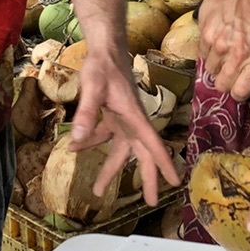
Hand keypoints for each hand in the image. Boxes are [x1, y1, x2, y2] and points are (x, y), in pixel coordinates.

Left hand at [69, 44, 181, 203]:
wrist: (103, 48)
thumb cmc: (102, 65)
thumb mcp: (92, 88)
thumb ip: (86, 114)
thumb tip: (75, 142)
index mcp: (134, 117)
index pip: (153, 145)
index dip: (164, 164)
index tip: (176, 182)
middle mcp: (132, 121)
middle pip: (143, 154)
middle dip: (146, 178)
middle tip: (150, 202)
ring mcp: (123, 119)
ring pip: (121, 150)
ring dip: (110, 168)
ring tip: (98, 191)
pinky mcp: (113, 116)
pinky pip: (105, 136)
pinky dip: (91, 143)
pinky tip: (73, 148)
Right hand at [199, 0, 249, 100]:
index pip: (241, 92)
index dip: (239, 93)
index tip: (239, 89)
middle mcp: (238, 55)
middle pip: (222, 86)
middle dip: (225, 82)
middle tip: (230, 72)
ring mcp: (219, 46)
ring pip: (210, 71)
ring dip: (216, 65)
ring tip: (225, 49)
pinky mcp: (205, 37)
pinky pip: (202, 56)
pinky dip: (208, 52)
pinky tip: (217, 39)